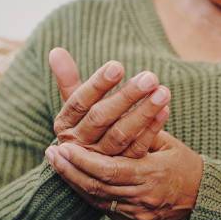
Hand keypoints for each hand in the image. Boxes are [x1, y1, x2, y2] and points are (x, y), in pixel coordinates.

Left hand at [45, 132, 203, 219]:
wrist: (206, 198)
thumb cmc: (185, 163)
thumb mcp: (166, 142)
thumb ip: (140, 130)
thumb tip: (113, 106)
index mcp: (151, 174)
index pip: (107, 169)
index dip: (82, 160)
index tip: (62, 146)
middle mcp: (143, 198)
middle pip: (96, 187)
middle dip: (70, 171)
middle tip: (51, 155)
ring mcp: (139, 215)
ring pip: (98, 201)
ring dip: (76, 183)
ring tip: (58, 166)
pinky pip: (107, 211)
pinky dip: (90, 195)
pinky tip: (77, 181)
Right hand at [48, 48, 169, 157]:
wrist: (94, 167)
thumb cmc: (86, 125)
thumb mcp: (76, 105)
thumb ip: (67, 79)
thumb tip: (55, 50)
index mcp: (65, 124)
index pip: (80, 102)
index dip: (98, 84)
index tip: (117, 66)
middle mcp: (79, 144)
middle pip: (102, 118)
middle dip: (126, 96)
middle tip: (150, 77)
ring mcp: (101, 159)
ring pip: (122, 134)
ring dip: (144, 112)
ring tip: (163, 91)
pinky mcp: (122, 169)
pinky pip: (138, 148)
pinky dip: (153, 129)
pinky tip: (165, 110)